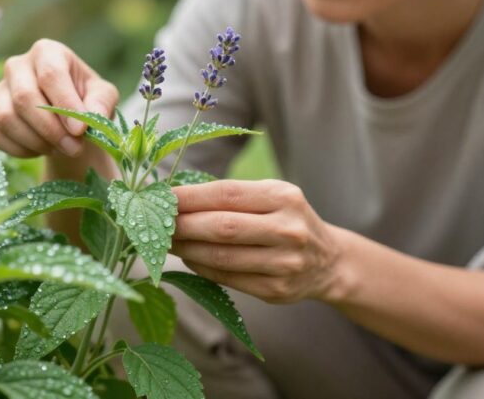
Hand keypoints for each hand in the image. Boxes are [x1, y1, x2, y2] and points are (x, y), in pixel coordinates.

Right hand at [0, 39, 118, 158]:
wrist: (67, 118)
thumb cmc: (86, 100)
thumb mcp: (103, 96)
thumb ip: (101, 104)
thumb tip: (92, 118)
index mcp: (47, 52)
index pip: (50, 74)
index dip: (65, 104)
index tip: (80, 130)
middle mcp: (17, 65)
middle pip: (24, 97)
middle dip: (51, 129)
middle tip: (75, 148)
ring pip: (7, 118)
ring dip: (37, 141)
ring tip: (61, 148)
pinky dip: (21, 149)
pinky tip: (41, 149)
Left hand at [170, 179, 343, 303]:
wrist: (328, 261)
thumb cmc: (285, 219)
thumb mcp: (270, 196)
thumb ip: (230, 196)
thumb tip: (173, 197)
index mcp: (284, 197)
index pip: (227, 193)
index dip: (190, 196)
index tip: (160, 196)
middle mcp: (287, 229)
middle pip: (222, 227)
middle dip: (182, 225)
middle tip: (155, 222)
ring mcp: (284, 263)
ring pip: (221, 257)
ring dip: (186, 249)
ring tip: (164, 241)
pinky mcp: (276, 290)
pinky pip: (227, 278)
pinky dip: (200, 267)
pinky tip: (188, 257)